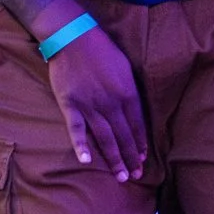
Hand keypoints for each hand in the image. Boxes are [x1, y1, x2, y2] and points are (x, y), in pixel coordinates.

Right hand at [45, 27, 147, 179]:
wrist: (73, 37)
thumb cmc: (101, 49)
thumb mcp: (125, 67)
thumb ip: (130, 90)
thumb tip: (135, 110)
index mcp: (127, 93)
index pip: (137, 125)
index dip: (140, 144)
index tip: (143, 159)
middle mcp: (111, 103)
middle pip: (124, 136)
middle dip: (131, 158)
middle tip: (135, 176)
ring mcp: (90, 105)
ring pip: (105, 138)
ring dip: (114, 159)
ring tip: (121, 176)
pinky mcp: (70, 104)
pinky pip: (76, 129)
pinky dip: (80, 145)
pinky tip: (86, 161)